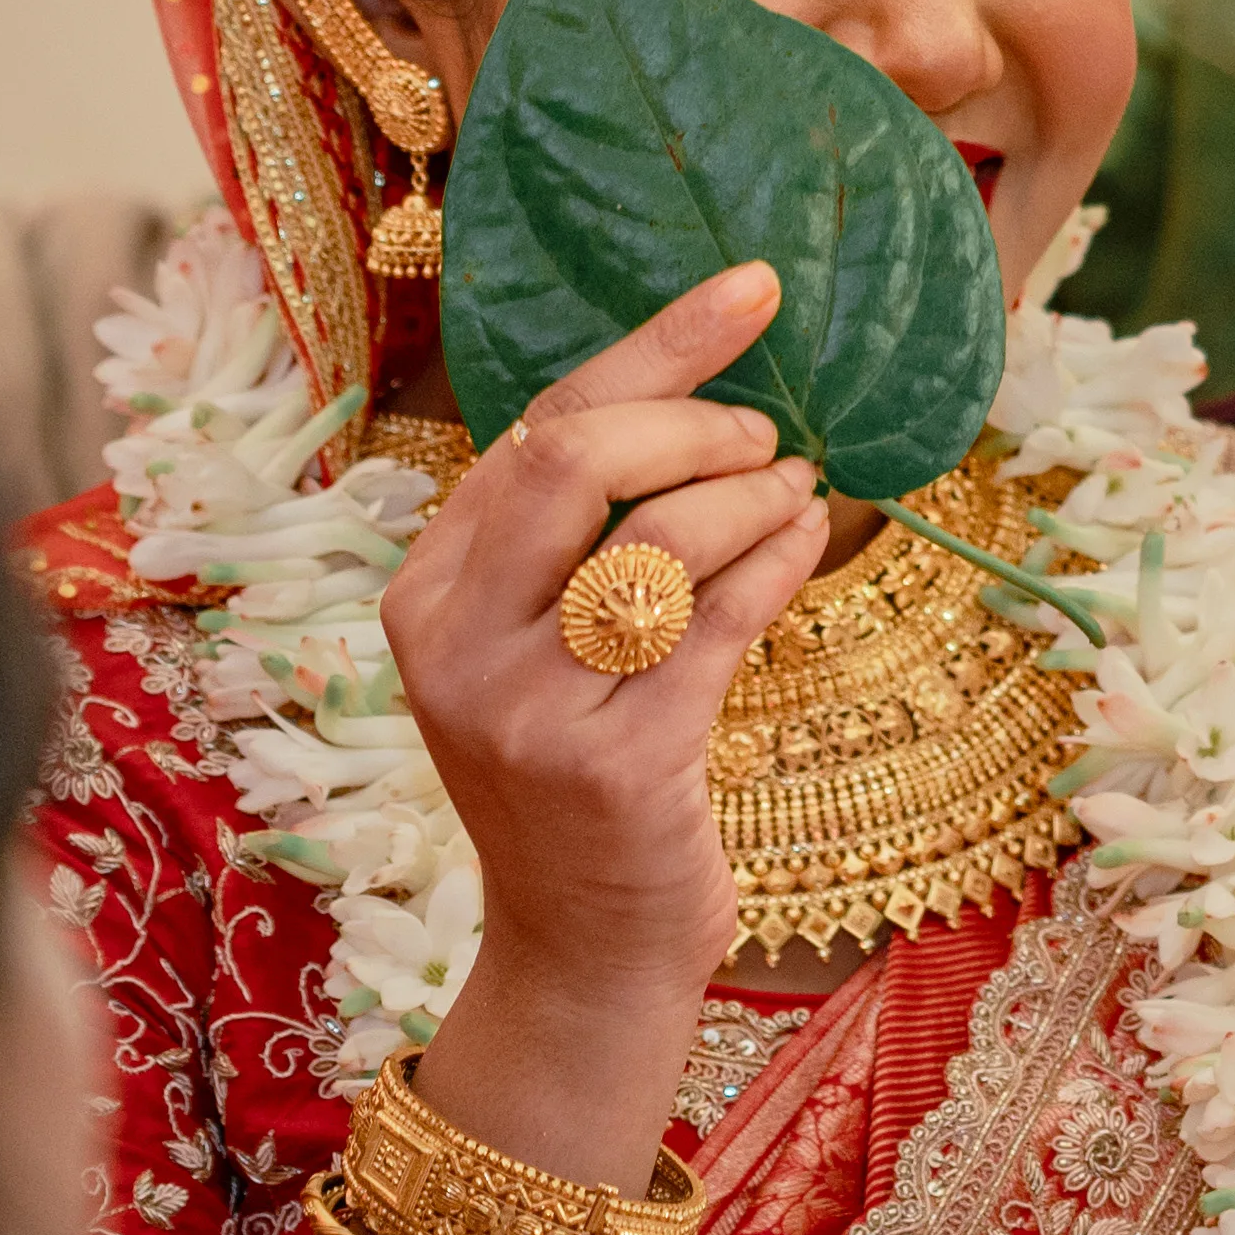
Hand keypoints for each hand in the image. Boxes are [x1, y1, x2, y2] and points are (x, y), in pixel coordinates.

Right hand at [379, 262, 831, 1033]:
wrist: (583, 946)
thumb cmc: (585, 767)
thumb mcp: (541, 643)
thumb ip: (577, 535)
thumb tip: (698, 389)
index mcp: (428, 589)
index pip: (538, 423)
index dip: (657, 344)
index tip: (754, 288)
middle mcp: (456, 641)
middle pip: (578, 458)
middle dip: (699, 420)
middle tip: (768, 433)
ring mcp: (529, 706)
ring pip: (661, 536)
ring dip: (755, 496)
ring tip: (798, 490)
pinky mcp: (615, 762)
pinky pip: (718, 619)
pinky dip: (778, 560)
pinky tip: (806, 539)